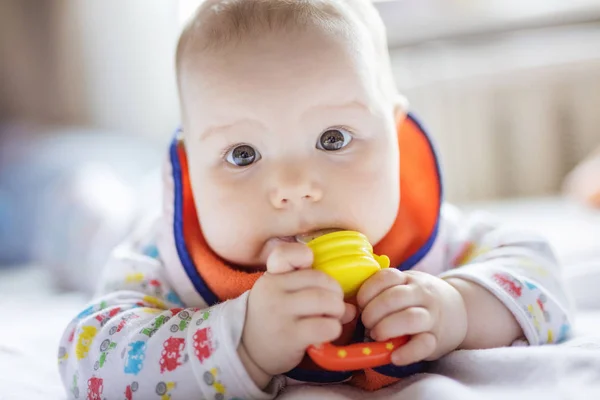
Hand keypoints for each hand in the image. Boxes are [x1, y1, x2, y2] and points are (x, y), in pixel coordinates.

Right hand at [241, 242, 355, 385]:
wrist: (245, 350)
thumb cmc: (270, 319)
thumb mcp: (279, 295)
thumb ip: (309, 290)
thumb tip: (351, 306)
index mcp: (271, 276)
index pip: (286, 253)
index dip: (305, 257)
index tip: (310, 270)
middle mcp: (273, 290)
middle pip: (320, 279)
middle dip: (335, 293)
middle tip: (333, 305)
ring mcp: (280, 313)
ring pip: (326, 301)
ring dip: (338, 311)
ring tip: (332, 318)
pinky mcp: (290, 336)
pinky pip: (326, 326)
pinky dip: (334, 329)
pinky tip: (326, 333)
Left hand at [357, 269, 466, 365]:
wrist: (458, 310)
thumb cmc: (417, 300)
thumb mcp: (403, 286)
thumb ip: (382, 291)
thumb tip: (351, 309)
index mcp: (408, 279)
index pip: (386, 277)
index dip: (367, 292)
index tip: (360, 304)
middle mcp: (422, 294)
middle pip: (394, 298)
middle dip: (373, 312)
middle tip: (366, 323)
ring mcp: (431, 316)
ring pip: (410, 318)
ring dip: (387, 328)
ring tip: (376, 336)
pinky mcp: (437, 339)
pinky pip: (423, 345)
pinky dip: (406, 353)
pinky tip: (393, 356)